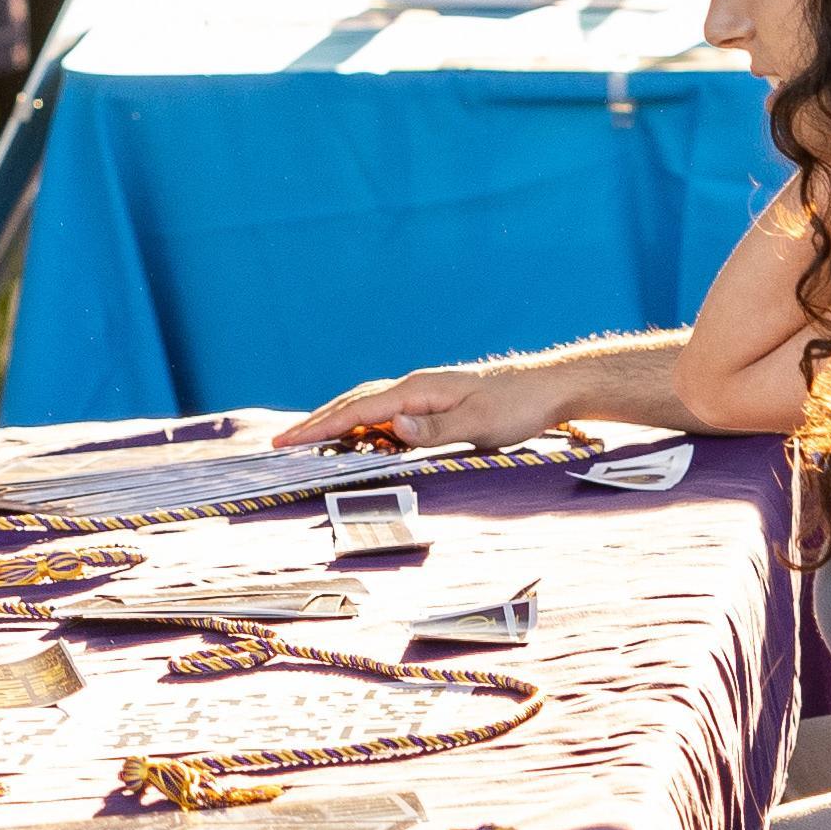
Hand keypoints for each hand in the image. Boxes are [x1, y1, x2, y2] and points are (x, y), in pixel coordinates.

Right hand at [281, 361, 551, 451]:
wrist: (548, 387)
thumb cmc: (517, 406)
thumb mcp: (479, 424)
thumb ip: (434, 429)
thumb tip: (391, 425)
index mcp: (418, 389)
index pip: (358, 410)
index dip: (320, 427)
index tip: (287, 442)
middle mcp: (415, 386)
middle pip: (354, 403)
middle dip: (316, 422)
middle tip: (282, 443)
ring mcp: (424, 392)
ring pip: (368, 405)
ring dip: (335, 421)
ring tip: (308, 439)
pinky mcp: (434, 402)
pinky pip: (385, 412)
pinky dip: (360, 423)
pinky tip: (358, 436)